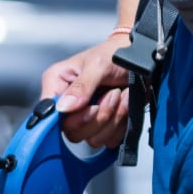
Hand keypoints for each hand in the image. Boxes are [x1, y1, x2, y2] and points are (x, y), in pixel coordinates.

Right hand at [39, 32, 132, 149]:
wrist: (143, 59)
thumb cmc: (117, 53)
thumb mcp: (98, 64)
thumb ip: (81, 86)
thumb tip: (63, 107)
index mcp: (57, 83)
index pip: (49, 113)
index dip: (70, 117)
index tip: (89, 107)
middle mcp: (68, 103)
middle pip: (72, 132)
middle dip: (98, 116)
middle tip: (111, 94)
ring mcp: (85, 117)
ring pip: (92, 138)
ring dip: (113, 118)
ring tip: (119, 95)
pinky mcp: (102, 126)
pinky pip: (108, 140)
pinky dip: (121, 124)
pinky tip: (124, 104)